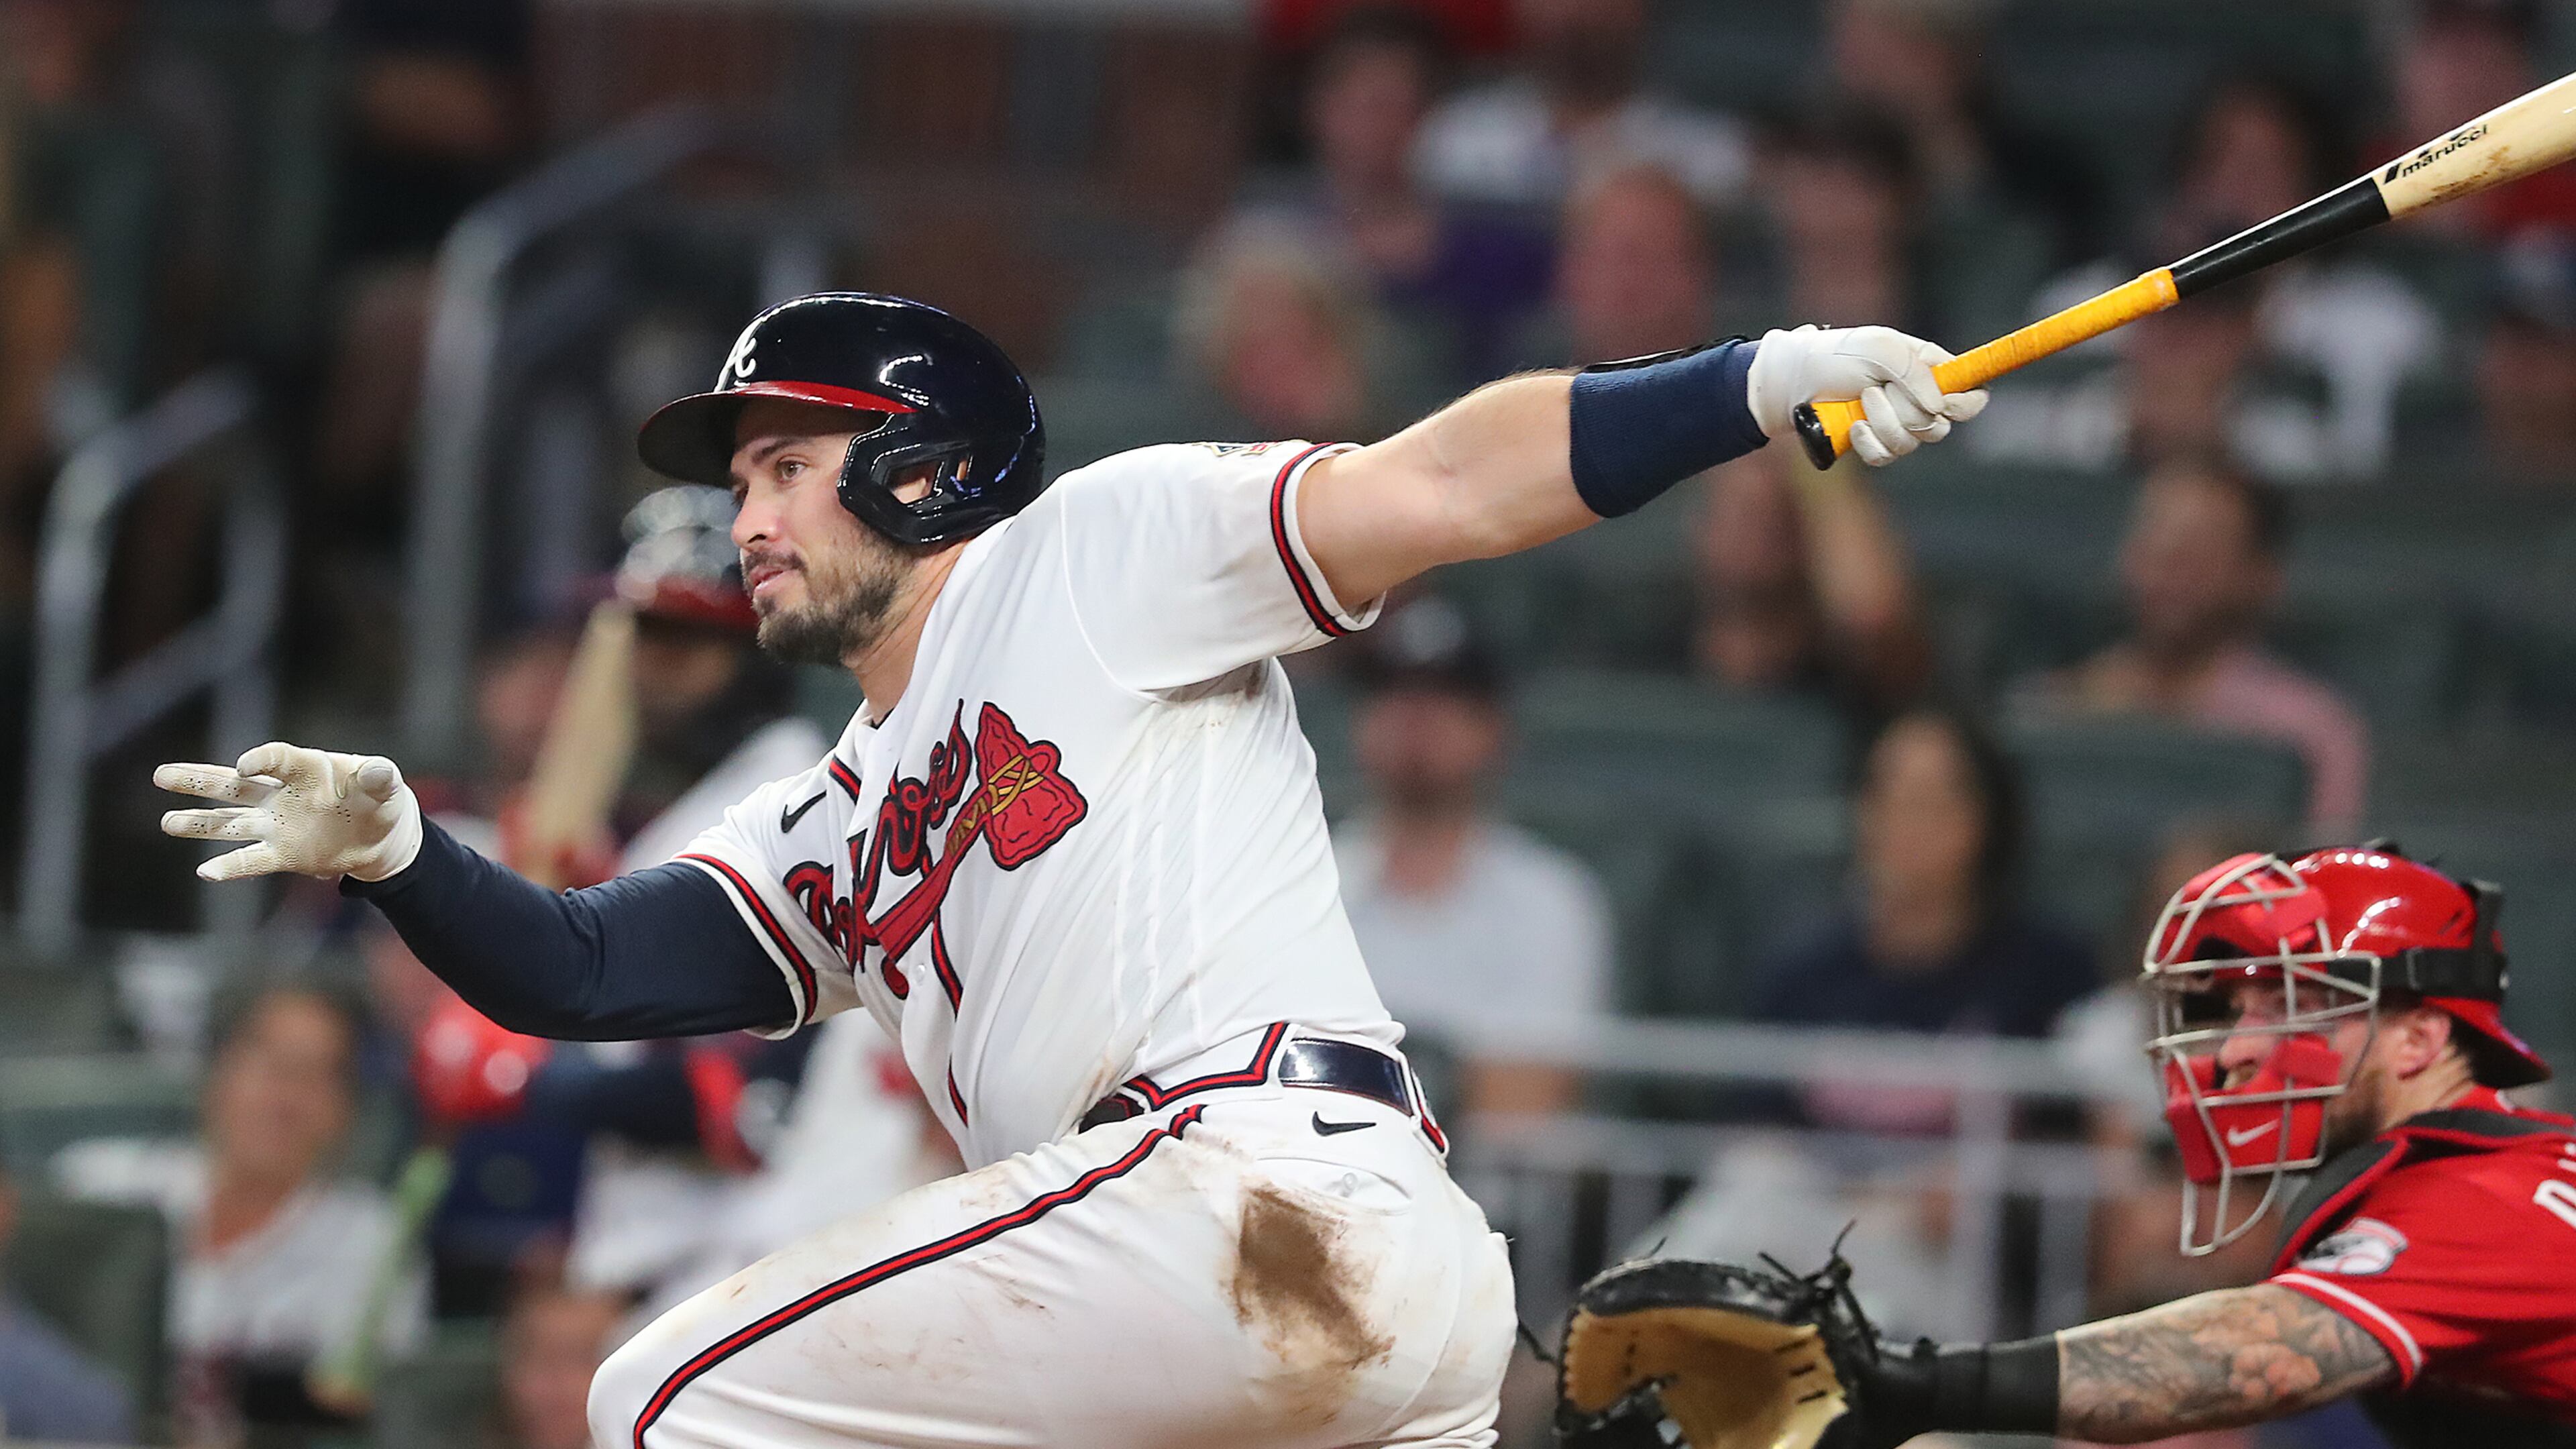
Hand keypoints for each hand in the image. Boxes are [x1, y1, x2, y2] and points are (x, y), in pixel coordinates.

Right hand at [156, 742, 424, 882]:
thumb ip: (380, 777)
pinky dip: (231, 867)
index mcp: (307, 770)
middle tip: (161, 776)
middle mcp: (283, 796)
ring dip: (200, 824)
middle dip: (198, 781)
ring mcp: (279, 825)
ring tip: (167, 823)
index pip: (277, 759)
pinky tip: (205, 872)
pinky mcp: (284, 854)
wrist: (384, 837)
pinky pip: (252, 860)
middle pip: (235, 786)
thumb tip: (379, 771)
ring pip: (232, 822)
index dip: (261, 759)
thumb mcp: (386, 786)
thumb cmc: (382, 800)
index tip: (245, 765)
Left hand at [1744, 324, 1989, 466]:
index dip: (1965, 404)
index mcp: (1929, 370)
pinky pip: (1885, 457)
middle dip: (1907, 412)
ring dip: (1883, 423)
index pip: (1971, 394)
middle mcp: (1918, 400)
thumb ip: (1915, 372)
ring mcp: (1896, 425)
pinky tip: (1853, 427)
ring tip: (1859, 402)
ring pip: (1911, 443)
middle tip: (1875, 391)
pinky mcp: (1873, 444)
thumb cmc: (1836, 356)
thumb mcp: (1878, 348)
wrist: (1793, 381)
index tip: (1944, 404)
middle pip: (1940, 426)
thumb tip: (1937, 405)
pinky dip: (1868, 444)